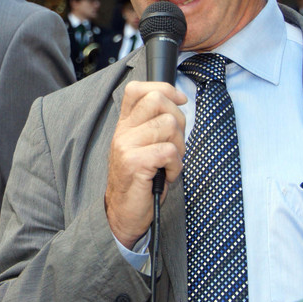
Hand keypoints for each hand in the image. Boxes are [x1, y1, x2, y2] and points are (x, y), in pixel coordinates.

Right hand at [105, 81, 186, 247]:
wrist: (122, 213)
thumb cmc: (139, 182)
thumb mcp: (142, 147)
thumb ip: (153, 126)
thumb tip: (178, 105)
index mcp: (125, 125)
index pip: (137, 89)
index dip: (164, 88)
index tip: (180, 101)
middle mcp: (123, 131)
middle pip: (157, 100)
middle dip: (178, 119)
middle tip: (175, 142)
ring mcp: (126, 146)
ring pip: (168, 125)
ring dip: (179, 146)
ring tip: (170, 162)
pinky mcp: (134, 162)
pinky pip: (169, 151)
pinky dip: (176, 165)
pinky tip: (167, 174)